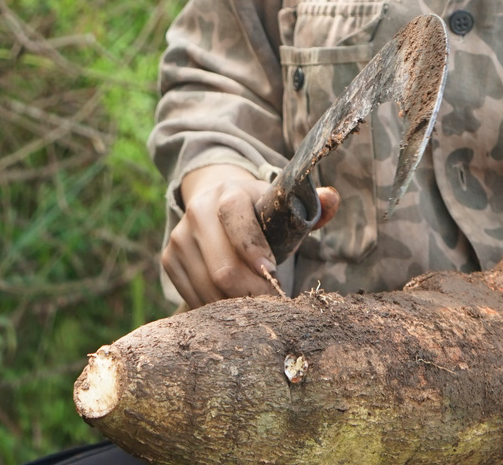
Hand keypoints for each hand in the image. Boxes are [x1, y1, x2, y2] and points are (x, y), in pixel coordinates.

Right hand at [161, 164, 338, 308]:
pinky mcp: (170, 260)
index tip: (272, 272)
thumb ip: (311, 205)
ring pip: (207, 287)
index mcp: (228, 194)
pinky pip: (192, 296)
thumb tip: (332, 198)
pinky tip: (233, 306)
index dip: (255, 251)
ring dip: (234, 305)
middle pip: (222, 267)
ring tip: (256, 308)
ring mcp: (179, 237)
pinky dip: (215, 308)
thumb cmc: (257, 211)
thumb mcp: (280, 204)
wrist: (212, 200)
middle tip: (272, 304)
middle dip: (251, 292)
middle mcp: (197, 212)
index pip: (237, 222)